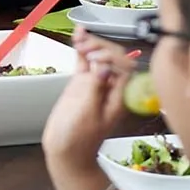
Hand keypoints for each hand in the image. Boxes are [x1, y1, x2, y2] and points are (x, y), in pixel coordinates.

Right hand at [41, 27, 134, 169]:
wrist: (65, 153)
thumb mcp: (86, 113)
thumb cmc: (77, 139)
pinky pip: (84, 63)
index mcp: (119, 97)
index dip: (110, 58)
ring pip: (97, 57)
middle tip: (85, 47)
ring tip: (80, 36)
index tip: (94, 58)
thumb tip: (102, 66)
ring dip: (90, 44)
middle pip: (112, 58)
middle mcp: (110, 88)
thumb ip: (94, 87)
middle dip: (100, 48)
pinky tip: (78, 36)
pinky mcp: (81, 84)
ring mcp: (95, 84)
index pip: (123, 67)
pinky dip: (81, 49)